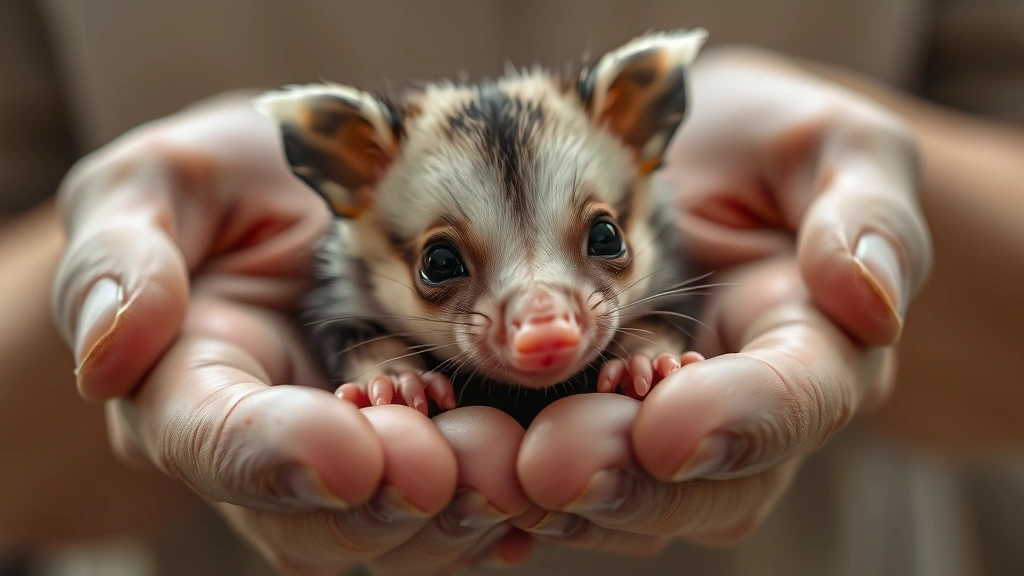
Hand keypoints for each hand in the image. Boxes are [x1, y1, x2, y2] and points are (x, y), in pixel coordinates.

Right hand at [50, 97, 530, 573]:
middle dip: (393, 504)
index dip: (278, 459)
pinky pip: (451, 511)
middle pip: (316, 522)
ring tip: (517, 467)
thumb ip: (121, 258)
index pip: (215, 444)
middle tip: (466, 465)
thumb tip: (111, 349)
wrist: (297, 198)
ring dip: (459, 515)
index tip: (355, 452)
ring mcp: (343, 462)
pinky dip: (498, 507)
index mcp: (186, 389)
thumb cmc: (217, 186)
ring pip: (392, 536)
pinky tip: (538, 488)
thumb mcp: (151, 187)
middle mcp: (264, 451)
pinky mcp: (413, 453)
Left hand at [516, 47, 930, 548]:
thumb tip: (866, 299)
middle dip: (626, 479)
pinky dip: (508, 474)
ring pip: (627, 499)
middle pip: (705, 483)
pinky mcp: (592, 422)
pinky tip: (455, 452)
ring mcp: (665, 426)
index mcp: (818, 347)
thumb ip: (866, 213)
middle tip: (546, 463)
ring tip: (484, 462)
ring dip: (553, 493)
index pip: (798, 402)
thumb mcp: (838, 147)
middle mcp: (745, 413)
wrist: (701, 168)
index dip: (741, 421)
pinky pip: (558, 474)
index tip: (668, 424)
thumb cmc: (773, 148)